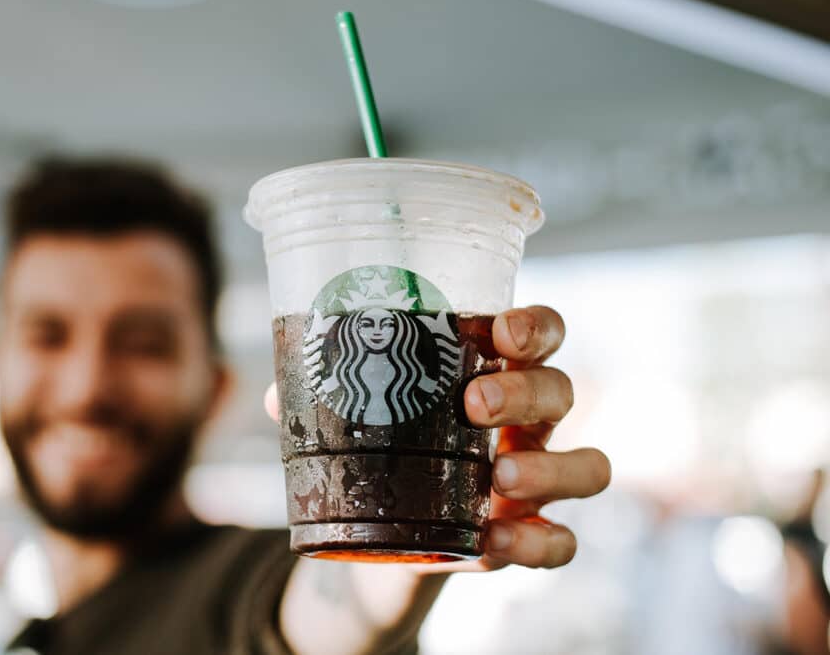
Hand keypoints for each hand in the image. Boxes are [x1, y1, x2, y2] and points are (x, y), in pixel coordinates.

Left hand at [264, 305, 610, 572]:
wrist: (384, 536)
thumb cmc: (384, 450)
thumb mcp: (356, 419)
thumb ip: (324, 401)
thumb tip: (282, 396)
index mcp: (492, 374)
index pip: (540, 334)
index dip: (535, 326)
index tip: (503, 332)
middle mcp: (527, 423)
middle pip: (561, 390)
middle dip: (526, 391)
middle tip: (475, 402)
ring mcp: (536, 481)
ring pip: (588, 466)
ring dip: (550, 467)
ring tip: (500, 478)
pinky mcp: (527, 537)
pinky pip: (563, 542)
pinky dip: (536, 543)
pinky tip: (494, 541)